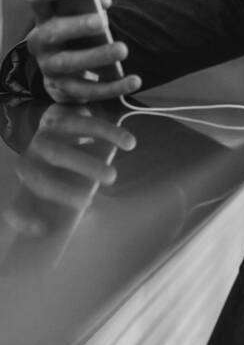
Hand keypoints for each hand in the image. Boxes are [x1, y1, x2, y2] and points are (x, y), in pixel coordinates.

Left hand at [5, 104, 135, 236]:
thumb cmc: (67, 160)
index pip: (14, 205)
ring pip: (58, 152)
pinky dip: (110, 134)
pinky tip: (129, 143)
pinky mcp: (62, 115)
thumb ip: (69, 200)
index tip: (45, 229)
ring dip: (85, 166)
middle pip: (38, 178)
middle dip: (62, 192)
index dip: (24, 218)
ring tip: (111, 177)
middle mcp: (30, 158)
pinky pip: (84, 124)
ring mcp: (43, 135)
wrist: (66, 119)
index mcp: (28, 180)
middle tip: (88, 203)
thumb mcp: (64, 181)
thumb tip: (87, 221)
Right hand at [23, 0, 141, 102]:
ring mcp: (49, 66)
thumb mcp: (84, 11)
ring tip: (123, 49)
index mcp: (45, 17)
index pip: (36, 0)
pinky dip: (113, 87)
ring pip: (68, 63)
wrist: (73, 64)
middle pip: (52, 32)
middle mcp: (40, 41)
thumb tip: (103, 2)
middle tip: (102, 21)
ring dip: (96, 56)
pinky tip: (135, 81)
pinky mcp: (63, 88)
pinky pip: (87, 90)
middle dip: (77, 26)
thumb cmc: (82, 27)